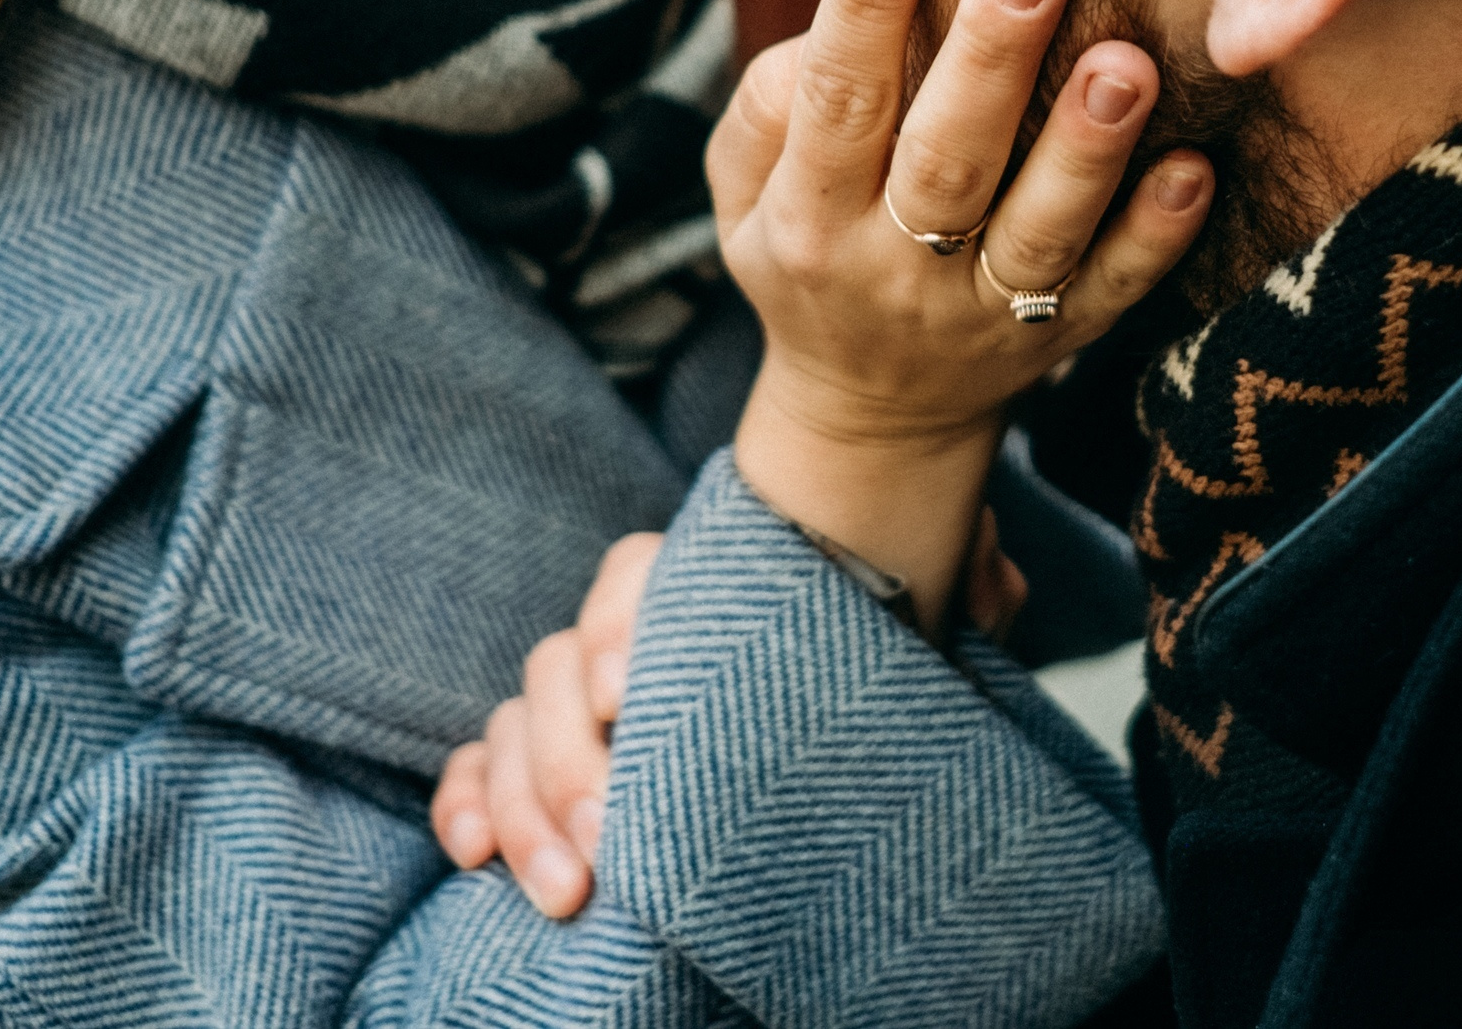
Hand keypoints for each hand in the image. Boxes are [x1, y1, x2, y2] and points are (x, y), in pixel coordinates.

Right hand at [429, 516, 1029, 918]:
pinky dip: (469, 806)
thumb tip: (992, 571)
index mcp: (705, 588)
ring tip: (570, 891)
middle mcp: (630, 637)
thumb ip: (957, 592)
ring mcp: (579, 705)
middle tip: (614, 839)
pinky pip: (480, 770)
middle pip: (561, 669)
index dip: (624, 626)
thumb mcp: (931, 630)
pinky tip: (474, 857)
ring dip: (525, 807)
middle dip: (574, 760)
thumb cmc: (881, 664)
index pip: (637, 576)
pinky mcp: (544, 770)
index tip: (632, 692)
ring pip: (516, 727)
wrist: (846, 747)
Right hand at [710, 0, 1211, 630]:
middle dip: (991, 52)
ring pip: (1041, 230)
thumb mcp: (745, 197)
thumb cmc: (810, 254)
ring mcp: (988, 310)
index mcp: (808, 218)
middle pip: (947, 159)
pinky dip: (1158, 233)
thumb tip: (824, 30)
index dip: (863, 0)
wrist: (873, 416)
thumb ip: (766, 113)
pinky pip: (1117, 289)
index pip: (836, 99)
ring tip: (1127, 59)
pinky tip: (1195, 165)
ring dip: (1087, 146)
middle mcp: (895, 269)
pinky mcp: (1065, 335)